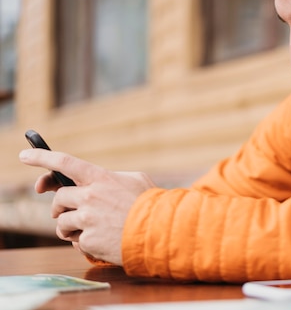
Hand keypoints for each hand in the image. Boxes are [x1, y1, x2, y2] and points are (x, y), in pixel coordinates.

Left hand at [19, 149, 154, 265]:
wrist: (159, 232)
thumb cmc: (150, 204)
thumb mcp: (135, 180)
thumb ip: (112, 178)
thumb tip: (94, 183)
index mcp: (100, 178)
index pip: (65, 163)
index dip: (41, 157)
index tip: (24, 156)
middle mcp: (90, 196)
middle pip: (59, 198)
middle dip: (61, 206)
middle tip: (72, 212)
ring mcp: (87, 219)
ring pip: (61, 222)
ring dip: (69, 227)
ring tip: (89, 229)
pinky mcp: (87, 240)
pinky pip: (73, 241)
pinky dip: (83, 242)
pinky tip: (101, 240)